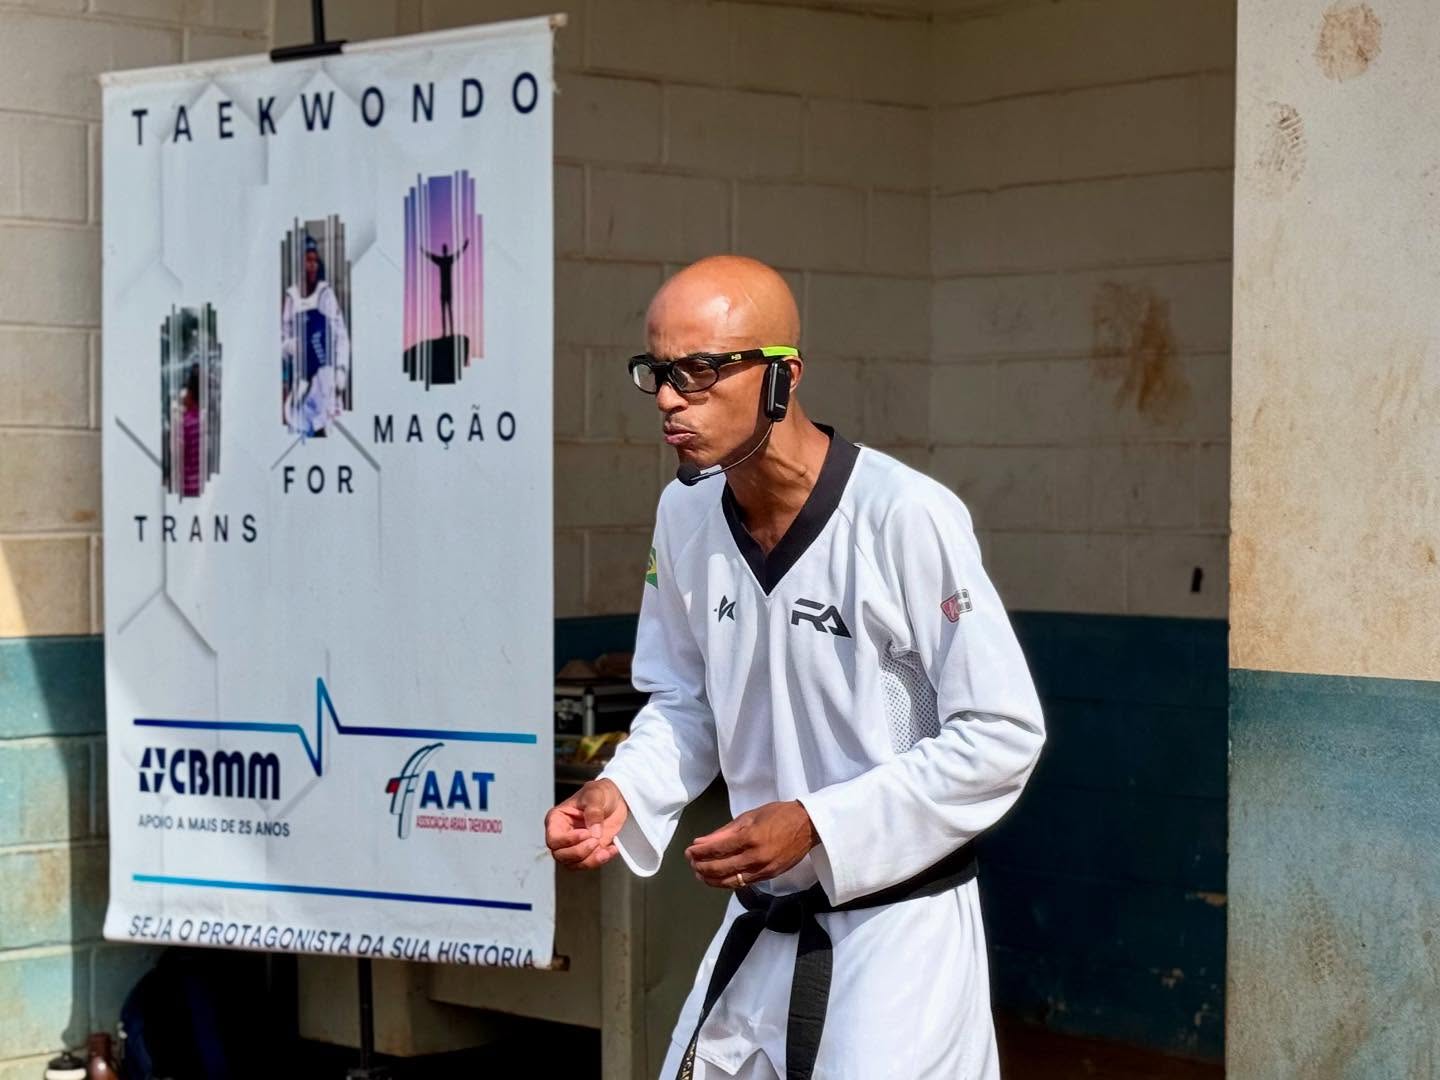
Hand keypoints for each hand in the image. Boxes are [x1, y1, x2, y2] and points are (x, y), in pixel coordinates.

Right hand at [544, 779, 627, 870]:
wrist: (617, 799)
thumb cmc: (600, 793)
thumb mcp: (595, 795)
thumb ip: (593, 812)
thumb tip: (593, 833)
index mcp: (557, 819)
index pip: (553, 839)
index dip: (567, 840)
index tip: (586, 833)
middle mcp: (562, 835)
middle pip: (561, 855)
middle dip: (579, 851)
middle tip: (596, 840)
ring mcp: (574, 846)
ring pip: (573, 864)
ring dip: (590, 860)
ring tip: (605, 847)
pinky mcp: (588, 852)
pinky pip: (588, 864)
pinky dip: (600, 860)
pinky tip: (611, 849)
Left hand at [685, 801, 819, 889]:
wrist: (808, 825)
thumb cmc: (779, 815)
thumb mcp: (750, 816)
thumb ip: (725, 831)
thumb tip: (701, 842)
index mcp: (750, 837)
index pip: (717, 849)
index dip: (699, 853)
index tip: (689, 851)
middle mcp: (756, 856)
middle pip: (721, 868)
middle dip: (702, 866)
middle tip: (691, 862)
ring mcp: (764, 869)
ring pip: (731, 881)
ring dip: (712, 879)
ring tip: (700, 873)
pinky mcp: (770, 876)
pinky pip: (744, 883)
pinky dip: (728, 882)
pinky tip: (719, 878)